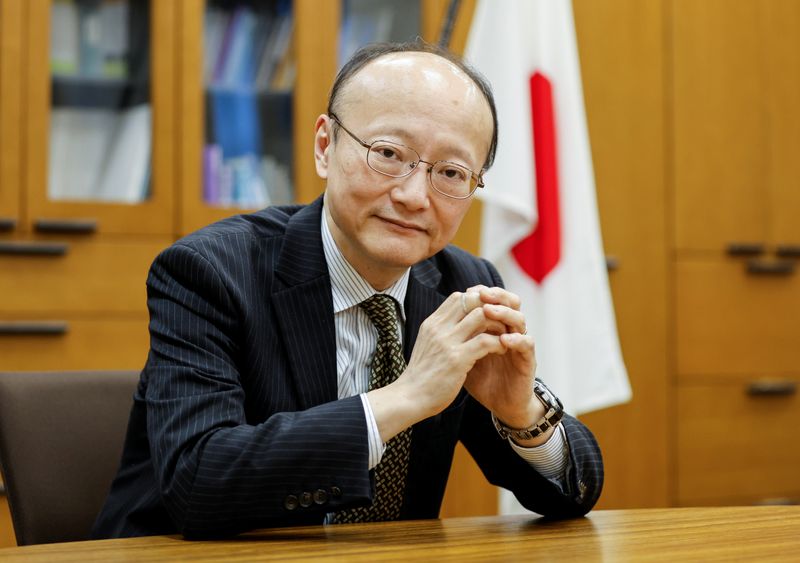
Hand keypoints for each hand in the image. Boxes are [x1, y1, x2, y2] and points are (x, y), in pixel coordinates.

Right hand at [367, 291, 506, 440]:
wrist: (410, 398)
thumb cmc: (422, 375)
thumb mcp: (428, 345)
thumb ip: (442, 332)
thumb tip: (460, 321)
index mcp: (432, 323)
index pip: (458, 297)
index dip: (477, 302)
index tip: (488, 316)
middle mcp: (439, 328)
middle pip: (471, 300)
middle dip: (491, 310)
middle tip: (501, 323)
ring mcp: (447, 342)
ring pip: (481, 316)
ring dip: (497, 325)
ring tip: (503, 336)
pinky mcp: (457, 359)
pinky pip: (485, 341)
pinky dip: (498, 343)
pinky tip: (501, 350)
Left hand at [461, 286, 541, 429]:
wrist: (500, 404)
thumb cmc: (481, 379)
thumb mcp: (463, 356)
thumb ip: (457, 338)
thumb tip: (437, 320)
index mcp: (495, 327)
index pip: (493, 301)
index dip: (483, 294)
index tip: (469, 290)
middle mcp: (510, 331)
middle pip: (509, 303)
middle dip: (496, 296)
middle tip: (481, 293)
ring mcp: (520, 345)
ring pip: (519, 319)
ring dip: (504, 313)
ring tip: (488, 311)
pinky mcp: (528, 360)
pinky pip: (527, 344)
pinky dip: (517, 340)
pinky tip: (504, 340)